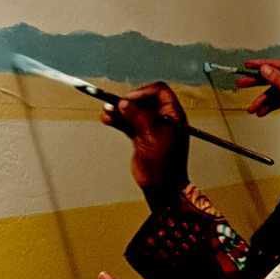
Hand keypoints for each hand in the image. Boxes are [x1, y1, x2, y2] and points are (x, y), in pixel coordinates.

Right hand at [100, 81, 189, 202]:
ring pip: (133, 112)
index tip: (129, 100)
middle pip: (143, 100)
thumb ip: (137, 117)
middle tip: (115, 106)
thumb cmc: (165, 164)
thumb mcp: (150, 135)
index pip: (159, 91)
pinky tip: (107, 119)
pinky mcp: (141, 137)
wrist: (162, 187)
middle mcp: (163, 119)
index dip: (143, 93)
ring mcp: (151, 128)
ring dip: (119, 111)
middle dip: (127, 102)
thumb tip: (124, 103)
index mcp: (173, 115)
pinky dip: (118, 120)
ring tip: (106, 112)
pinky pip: (128, 123)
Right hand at [240, 58, 279, 144]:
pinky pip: (279, 100)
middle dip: (258, 82)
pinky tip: (262, 111)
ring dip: (263, 100)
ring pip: (275, 91)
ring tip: (253, 107)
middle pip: (276, 77)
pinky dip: (270, 105)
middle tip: (243, 82)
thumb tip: (267, 69)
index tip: (250, 64)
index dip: (263, 65)